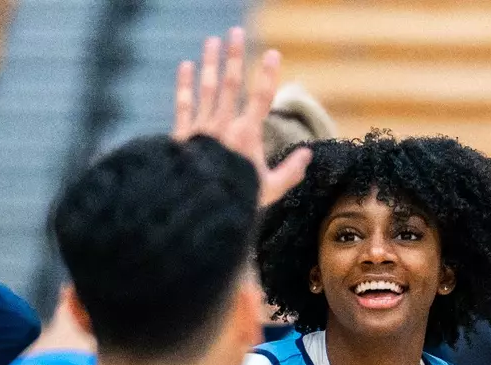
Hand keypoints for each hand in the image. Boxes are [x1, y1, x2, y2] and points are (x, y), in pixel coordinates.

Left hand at [172, 29, 311, 206]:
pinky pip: (184, 104)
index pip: (262, 98)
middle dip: (234, 56)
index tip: (274, 54)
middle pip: (231, 84)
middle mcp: (224, 126)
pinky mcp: (182, 135)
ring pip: (207, 88)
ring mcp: (202, 128)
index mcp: (246, 136)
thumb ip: (290, 172)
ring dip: (210, 62)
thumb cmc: (234, 199)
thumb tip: (308, 154)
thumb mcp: (268, 190)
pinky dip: (184, 85)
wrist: (197, 206)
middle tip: (235, 32)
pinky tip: (185, 65)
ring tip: (211, 41)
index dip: (269, 75)